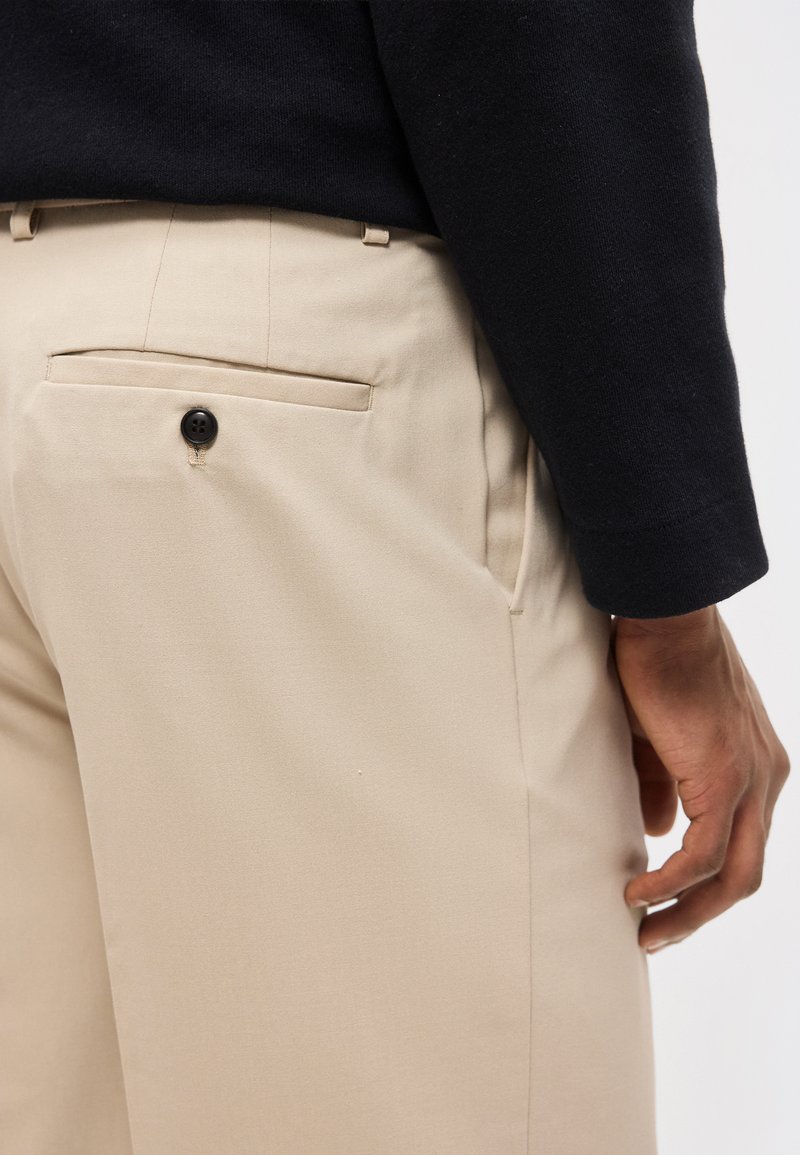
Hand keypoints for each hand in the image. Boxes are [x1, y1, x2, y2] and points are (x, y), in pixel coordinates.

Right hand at [611, 605, 789, 953]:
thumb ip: (661, 784)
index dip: (704, 883)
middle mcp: (766, 778)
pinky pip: (704, 853)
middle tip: (657, 937)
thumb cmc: (657, 663)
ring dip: (687, 911)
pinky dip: (672, 881)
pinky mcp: (725, 775)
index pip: (740, 844)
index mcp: (756, 766)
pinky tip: (639, 892)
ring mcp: (752, 778)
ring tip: (645, 928)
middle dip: (700, 915)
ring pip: (734, 873)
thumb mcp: (657, 736)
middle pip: (747, 874)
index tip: (663, 903)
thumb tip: (656, 832)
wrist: (667, 616)